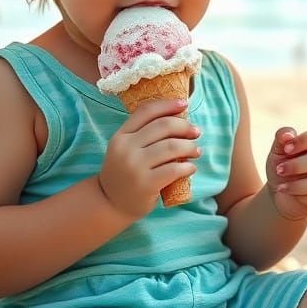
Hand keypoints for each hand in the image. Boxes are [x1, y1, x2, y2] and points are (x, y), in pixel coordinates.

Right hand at [99, 99, 200, 219]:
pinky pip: (174, 169)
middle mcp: (126, 148)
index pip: (146, 111)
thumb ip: (142, 134)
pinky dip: (188, 166)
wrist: (110, 203)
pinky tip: (190, 168)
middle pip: (163, 126)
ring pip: (171, 147)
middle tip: (196, 132)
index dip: (167, 104)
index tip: (184, 104)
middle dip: (184, 126)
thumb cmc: (124, 173)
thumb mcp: (124, 149)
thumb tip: (177, 117)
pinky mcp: (146, 184)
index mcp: (121, 135)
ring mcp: (135, 166)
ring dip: (190, 146)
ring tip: (196, 150)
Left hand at [265, 127, 306, 221]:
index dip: (304, 141)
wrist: (282, 191)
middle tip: (279, 170)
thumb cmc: (283, 165)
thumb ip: (282, 137)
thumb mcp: (278, 150)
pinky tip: (292, 195)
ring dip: (297, 185)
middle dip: (297, 166)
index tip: (286, 149)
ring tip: (281, 187)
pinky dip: (303, 197)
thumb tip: (289, 135)